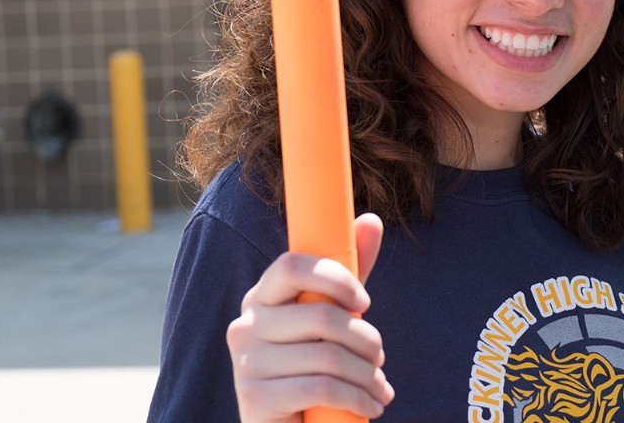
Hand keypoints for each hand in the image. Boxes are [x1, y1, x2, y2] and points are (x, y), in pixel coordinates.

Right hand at [227, 213, 394, 422]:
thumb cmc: (311, 366)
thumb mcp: (331, 317)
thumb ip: (347, 274)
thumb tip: (371, 219)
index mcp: (262, 298)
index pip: (290, 266)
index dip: (334, 277)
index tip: (363, 300)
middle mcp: (244, 325)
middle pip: (321, 316)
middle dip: (366, 340)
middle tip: (379, 358)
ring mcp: (245, 363)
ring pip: (328, 357)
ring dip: (368, 376)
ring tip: (378, 387)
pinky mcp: (253, 399)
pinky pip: (321, 388)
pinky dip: (358, 399)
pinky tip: (370, 406)